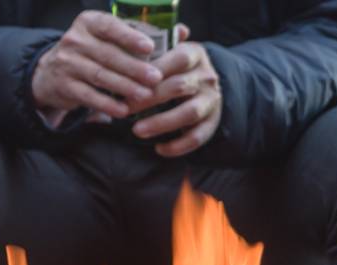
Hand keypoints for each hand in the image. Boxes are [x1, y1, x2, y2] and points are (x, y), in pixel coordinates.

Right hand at [31, 10, 162, 119]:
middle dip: (134, 68)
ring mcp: (66, 63)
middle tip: (156, 78)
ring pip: (100, 76)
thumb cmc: (92, 53)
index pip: (110, 26)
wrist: (50, 74)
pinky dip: (107, 104)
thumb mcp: (110, 38)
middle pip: (108, 55)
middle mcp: (74, 40)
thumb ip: (143, 35)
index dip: (130, 37)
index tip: (150, 47)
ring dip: (124, 87)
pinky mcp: (63, 86)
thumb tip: (182, 31)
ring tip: (145, 95)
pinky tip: (123, 110)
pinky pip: (88, 96)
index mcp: (89, 22)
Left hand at [133, 36, 222, 157]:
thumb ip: (154, 47)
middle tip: (124, 109)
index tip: (129, 82)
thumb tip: (139, 42)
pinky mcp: (212, 122)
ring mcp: (211, 100)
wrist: (205, 83)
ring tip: (137, 131)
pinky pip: (197, 137)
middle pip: (179, 87)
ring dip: (161, 123)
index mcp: (194, 54)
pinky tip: (159, 149)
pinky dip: (178, 146)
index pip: (178, 59)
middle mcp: (206, 76)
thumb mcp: (168, 51)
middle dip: (150, 100)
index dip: (154, 71)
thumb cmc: (174, 67)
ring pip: (189, 112)